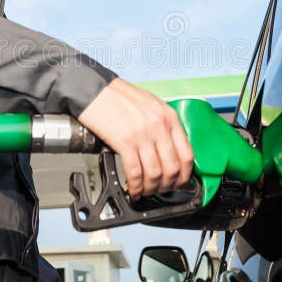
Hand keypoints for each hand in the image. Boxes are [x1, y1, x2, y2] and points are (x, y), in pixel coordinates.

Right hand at [78, 78, 194, 197]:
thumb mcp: (151, 105)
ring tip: (145, 191)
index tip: (179, 183)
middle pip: (172, 167)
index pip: (187, 154)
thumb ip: (163, 125)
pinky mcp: (124, 142)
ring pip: (154, 173)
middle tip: (161, 190)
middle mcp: (159, 126)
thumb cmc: (119, 97)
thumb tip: (169, 151)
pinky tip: (133, 189)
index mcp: (168, 116)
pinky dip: (135, 186)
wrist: (94, 90)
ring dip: (151, 188)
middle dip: (167, 185)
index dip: (184, 175)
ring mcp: (142, 134)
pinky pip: (135, 172)